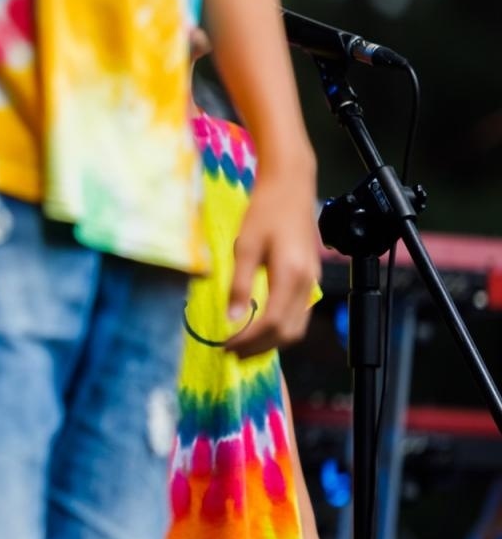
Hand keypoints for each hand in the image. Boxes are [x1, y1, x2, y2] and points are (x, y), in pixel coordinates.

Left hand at [223, 167, 319, 357]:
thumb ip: (240, 284)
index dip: (249, 340)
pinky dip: (280, 328)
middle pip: (288, 333)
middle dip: (260, 348)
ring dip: (271, 342)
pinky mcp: (310, 279)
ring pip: (296, 327)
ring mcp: (312, 283)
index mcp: (291, 276)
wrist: (291, 186)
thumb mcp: (246, 246)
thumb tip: (233, 317)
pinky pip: (298, 315)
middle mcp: (308, 284)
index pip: (272, 324)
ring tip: (242, 345)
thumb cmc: (265, 211)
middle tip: (231, 352)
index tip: (226, 346)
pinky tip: (259, 327)